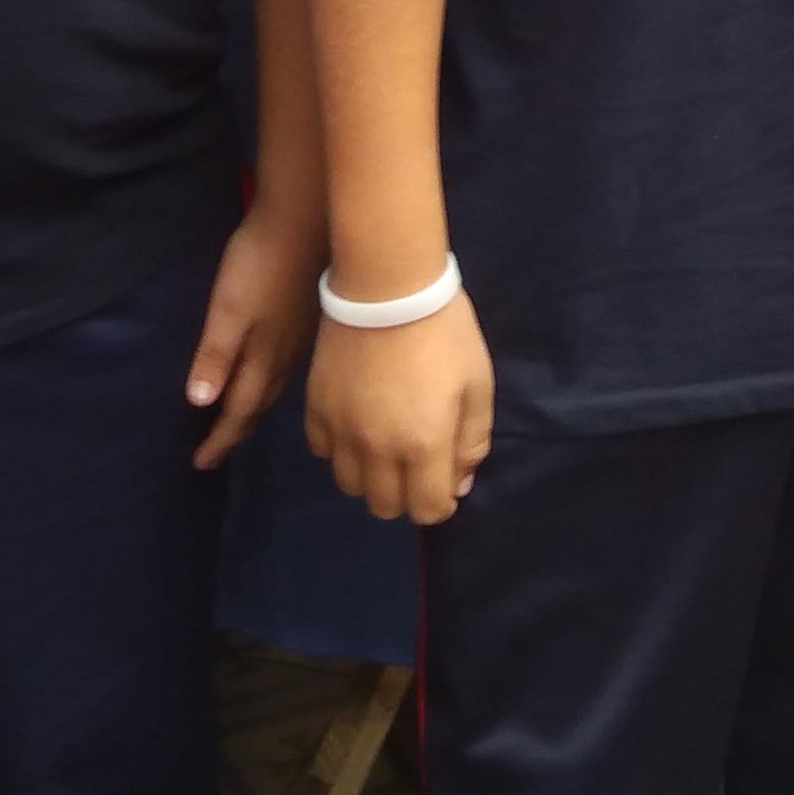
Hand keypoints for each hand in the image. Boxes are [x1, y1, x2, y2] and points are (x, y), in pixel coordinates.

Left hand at [187, 206, 325, 466]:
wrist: (305, 220)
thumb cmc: (260, 264)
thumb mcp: (228, 310)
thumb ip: (216, 356)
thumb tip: (199, 406)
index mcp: (264, 360)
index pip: (239, 413)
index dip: (219, 439)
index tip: (200, 463)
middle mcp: (285, 358)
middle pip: (258, 407)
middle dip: (236, 431)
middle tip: (216, 450)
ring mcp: (299, 340)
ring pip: (274, 389)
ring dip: (254, 410)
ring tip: (239, 421)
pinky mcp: (304, 320)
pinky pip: (284, 370)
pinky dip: (268, 385)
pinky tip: (266, 376)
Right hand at [306, 291, 492, 523]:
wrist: (387, 284)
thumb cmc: (444, 331)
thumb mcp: (478, 384)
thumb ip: (472, 441)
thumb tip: (461, 484)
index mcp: (423, 446)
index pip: (427, 511)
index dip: (440, 502)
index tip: (445, 479)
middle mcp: (377, 450)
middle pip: (383, 506)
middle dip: (406, 496)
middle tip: (417, 465)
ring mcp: (341, 431)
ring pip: (349, 485)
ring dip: (370, 478)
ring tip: (385, 449)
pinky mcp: (316, 408)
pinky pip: (321, 451)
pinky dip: (340, 450)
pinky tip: (356, 426)